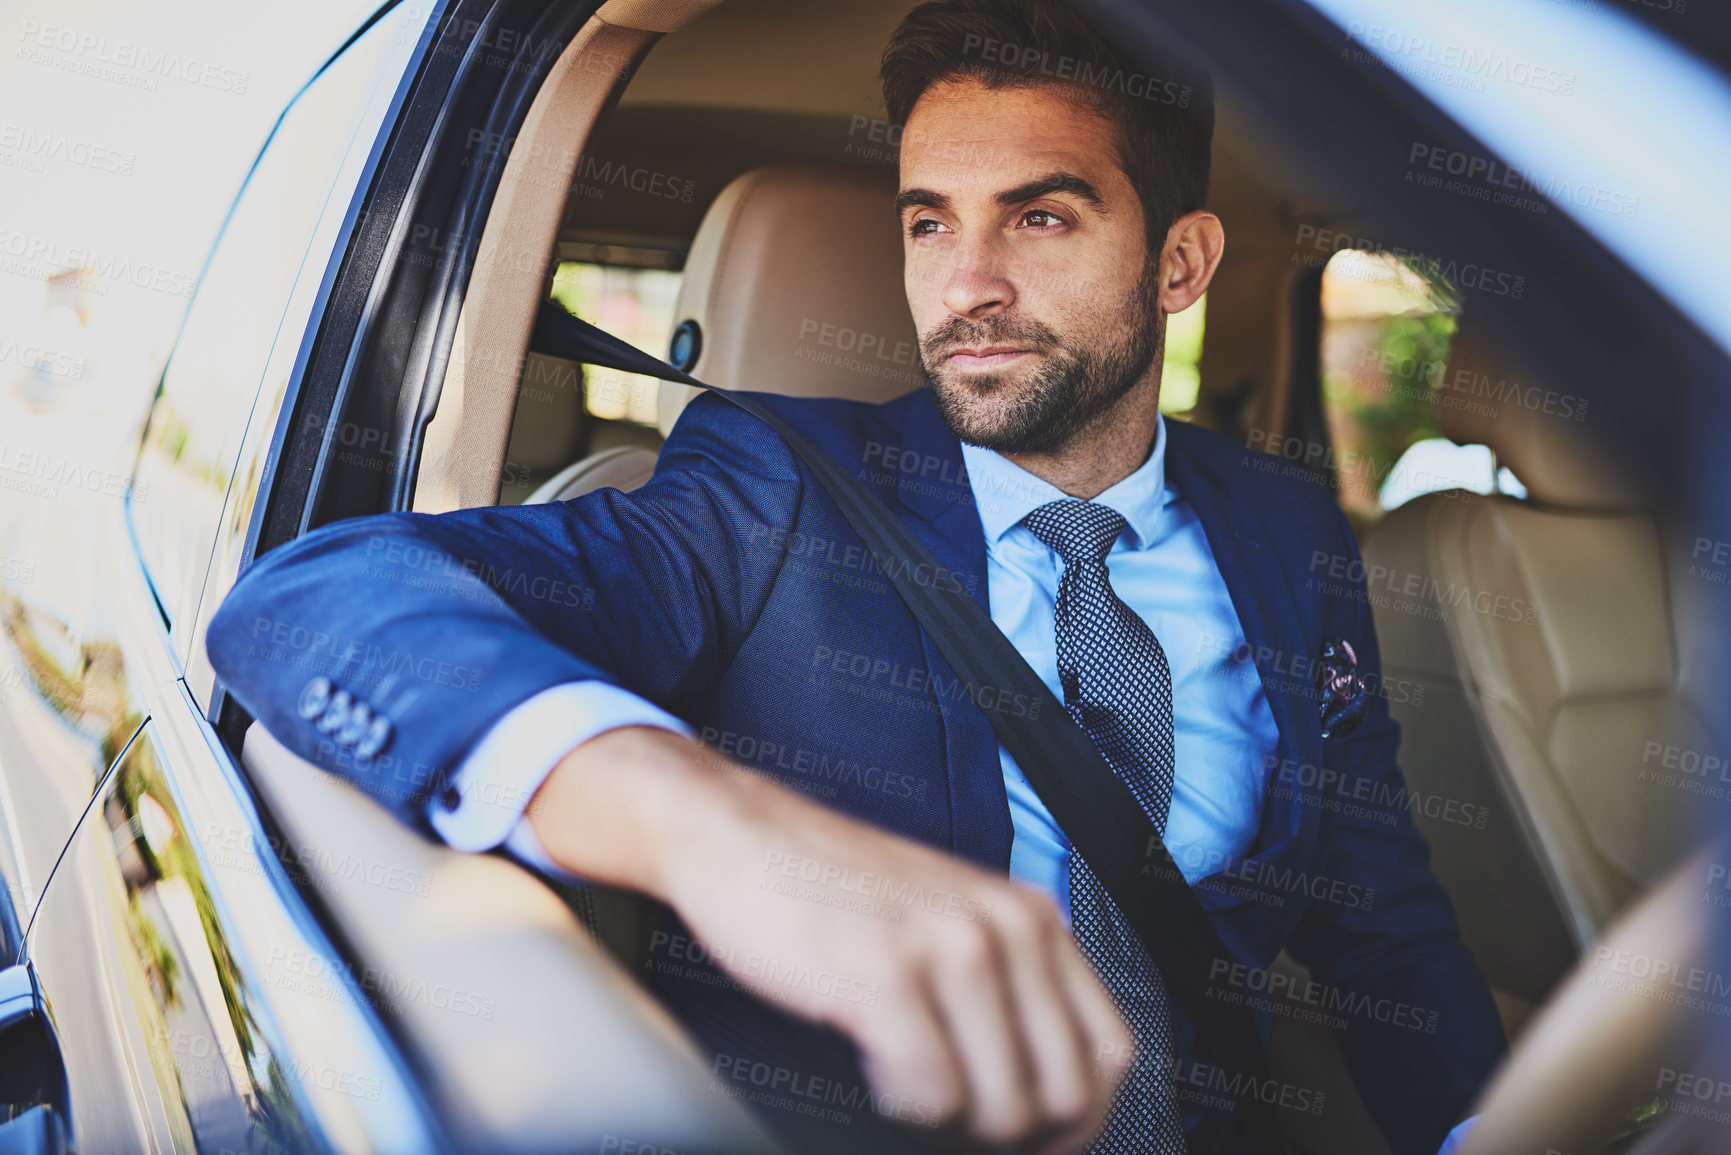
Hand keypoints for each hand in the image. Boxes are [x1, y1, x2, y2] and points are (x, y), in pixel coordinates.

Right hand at [529, 726, 1132, 1152]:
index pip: (1110, 1053)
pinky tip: (872, 1069)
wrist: (738, 835)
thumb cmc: (834, 889)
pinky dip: (901, 1109)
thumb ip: (1008, 984)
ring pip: (1004, 1109)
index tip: (1029, 1137)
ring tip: (906, 1083)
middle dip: (1013, 1134)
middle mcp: (1007, 926)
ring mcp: (949, 948)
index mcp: (1032, 915)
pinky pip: (931, 1099)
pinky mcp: (886, 976)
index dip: (1077, 1119)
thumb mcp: (950, 919)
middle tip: (957, 1122)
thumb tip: (1044, 1098)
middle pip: (1066, 1094)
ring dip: (953, 1126)